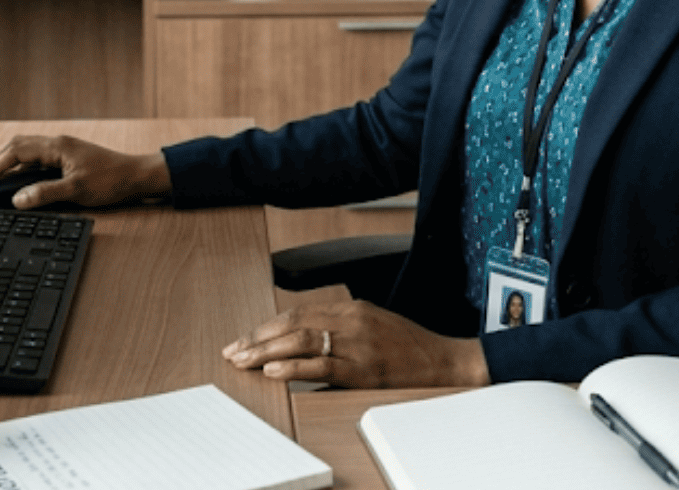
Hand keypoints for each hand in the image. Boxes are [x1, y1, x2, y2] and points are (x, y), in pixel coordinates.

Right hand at [0, 134, 170, 209]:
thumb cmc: (111, 181)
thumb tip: (17, 200)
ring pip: (23, 153)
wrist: (136, 177)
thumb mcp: (77, 190)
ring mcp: (60, 151)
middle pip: (15, 147)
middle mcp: (56, 144)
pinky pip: (34, 162)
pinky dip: (18, 170)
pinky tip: (11, 182)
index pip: (16, 151)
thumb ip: (45, 193)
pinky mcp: (64, 160)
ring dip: (4, 165)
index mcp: (56, 146)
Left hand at [222, 298, 489, 388]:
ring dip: (267, 351)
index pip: (297, 311)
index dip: (267, 325)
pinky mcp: (364, 369)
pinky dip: (294, 368)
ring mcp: (358, 343)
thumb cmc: (408, 346)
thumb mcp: (372, 324)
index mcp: (351, 307)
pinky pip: (322, 366)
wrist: (445, 360)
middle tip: (234, 350)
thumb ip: (340, 326)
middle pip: (293, 322)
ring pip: (302, 341)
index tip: (245, 338)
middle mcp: (351, 320)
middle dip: (258, 337)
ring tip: (244, 360)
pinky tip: (274, 371)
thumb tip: (301, 339)